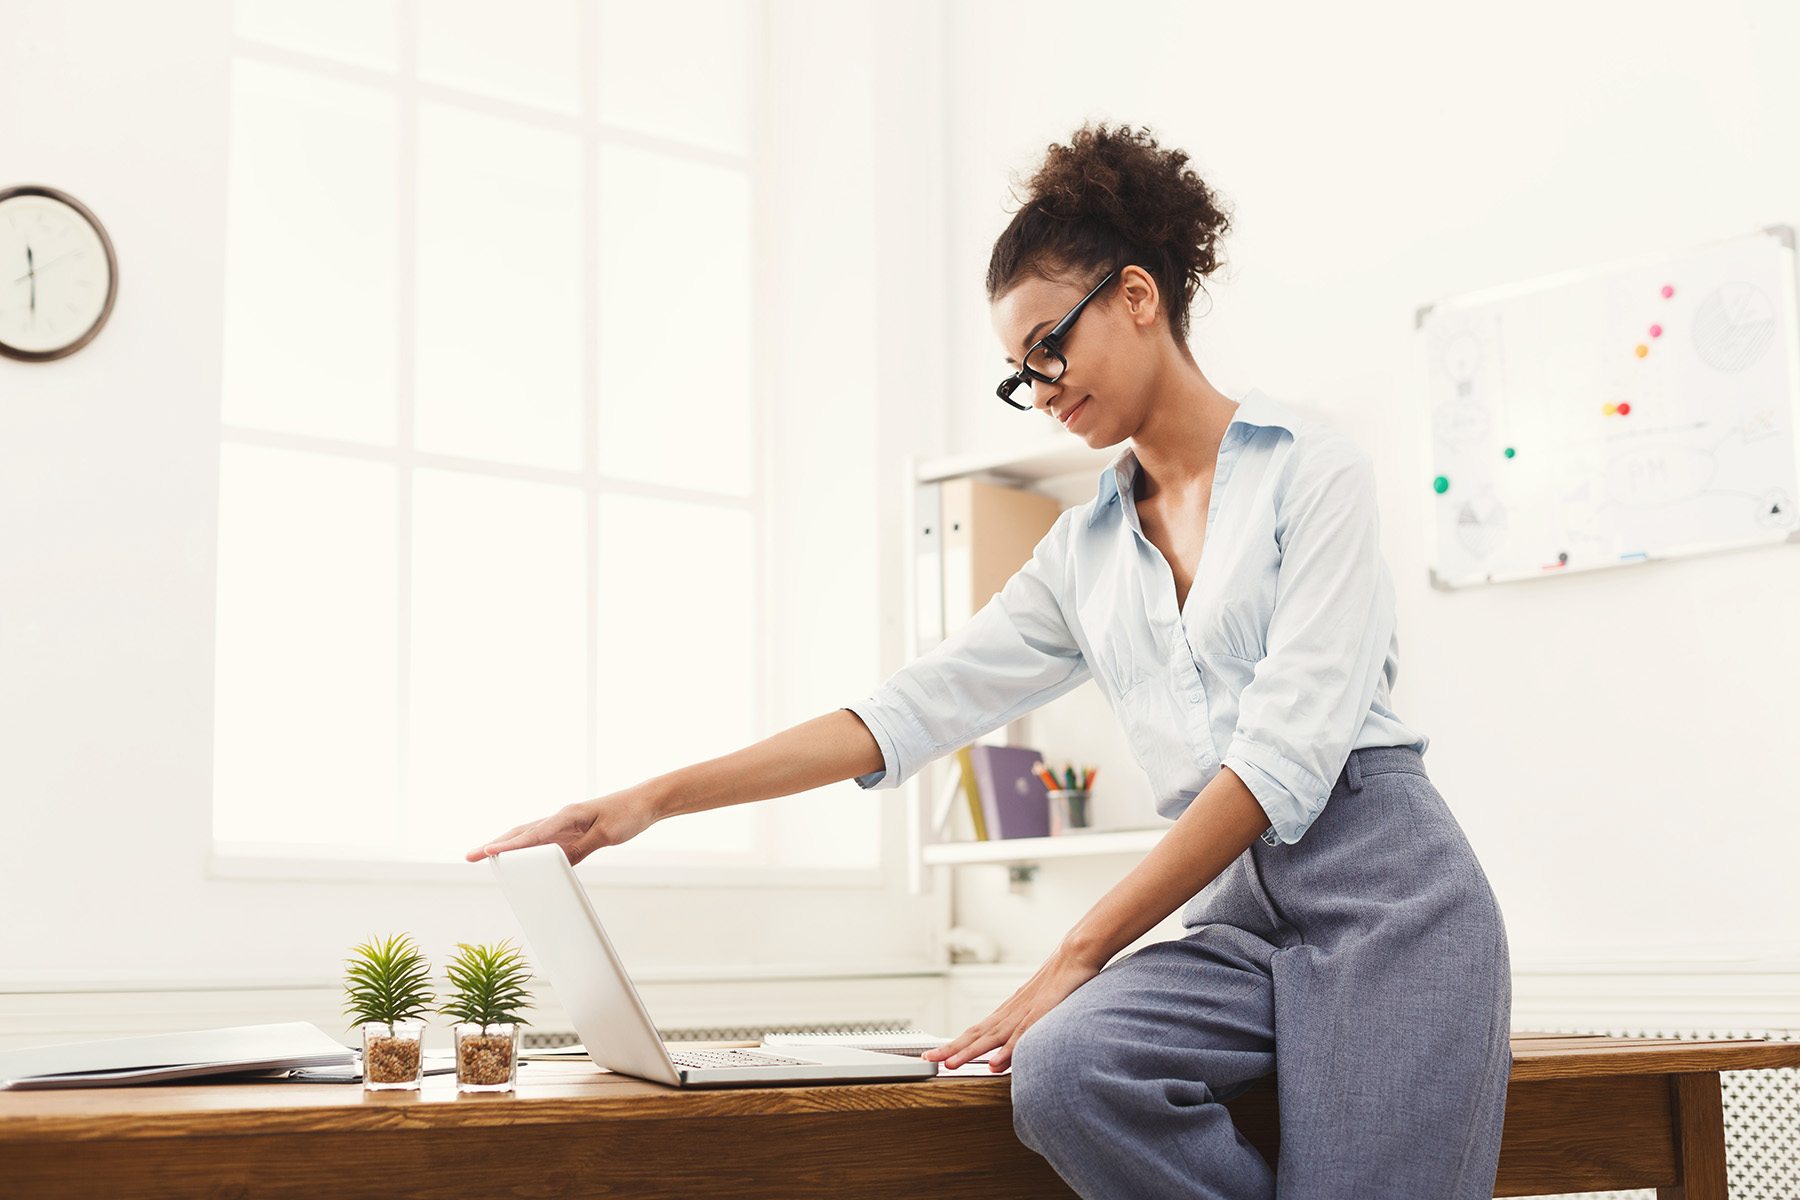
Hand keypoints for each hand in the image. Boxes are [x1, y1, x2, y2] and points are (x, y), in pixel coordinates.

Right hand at [464, 783, 664, 865]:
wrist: (645, 802)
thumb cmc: (628, 815)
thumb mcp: (607, 835)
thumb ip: (582, 848)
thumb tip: (558, 863)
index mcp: (568, 815)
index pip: (533, 834)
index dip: (509, 845)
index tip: (488, 852)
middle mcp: (562, 817)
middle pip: (522, 832)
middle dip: (496, 844)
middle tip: (471, 856)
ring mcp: (565, 824)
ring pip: (529, 835)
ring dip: (507, 845)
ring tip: (484, 856)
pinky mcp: (571, 830)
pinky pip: (543, 841)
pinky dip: (526, 848)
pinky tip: (518, 858)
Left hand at [921, 945, 1104, 1071]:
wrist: (1073, 955)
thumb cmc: (1057, 981)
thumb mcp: (1036, 1008)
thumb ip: (1024, 1026)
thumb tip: (1012, 1046)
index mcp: (1007, 1012)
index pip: (974, 1032)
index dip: (954, 1044)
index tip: (935, 1055)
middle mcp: (1009, 1012)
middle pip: (975, 1035)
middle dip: (950, 1049)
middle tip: (928, 1060)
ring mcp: (1023, 1013)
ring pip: (991, 1037)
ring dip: (969, 1052)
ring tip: (950, 1065)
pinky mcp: (1040, 1013)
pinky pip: (1020, 1035)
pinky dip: (1006, 1051)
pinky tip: (994, 1065)